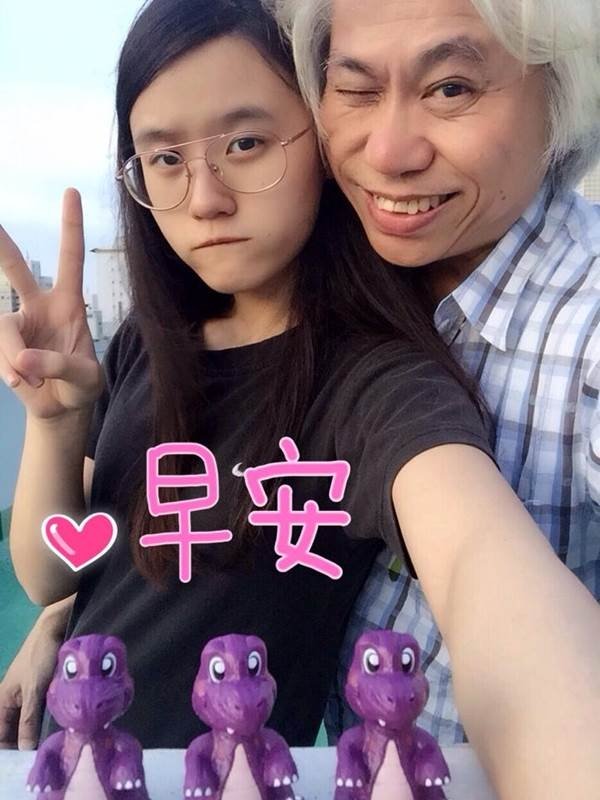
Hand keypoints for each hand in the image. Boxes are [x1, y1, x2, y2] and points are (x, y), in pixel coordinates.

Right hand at [0, 188, 102, 420]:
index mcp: (69, 303)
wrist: (62, 408)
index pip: (71, 259)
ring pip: (4, 328)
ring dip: (16, 358)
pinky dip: (11, 370)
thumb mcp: (85, 378)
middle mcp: (40, 306)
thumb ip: (60, 365)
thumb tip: (22, 360)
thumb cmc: (82, 385)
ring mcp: (18, 325)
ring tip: (32, 380)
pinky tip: (24, 383)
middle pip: (16, 270)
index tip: (71, 192)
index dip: (71, 226)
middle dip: (1, 246)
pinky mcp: (3, 344)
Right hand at [0, 597, 71, 748]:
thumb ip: (28, 720)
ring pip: (29, 722)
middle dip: (22, 745)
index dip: (7, 750)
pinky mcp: (45, 689)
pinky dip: (46, 722)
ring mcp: (29, 694)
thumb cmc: (40, 657)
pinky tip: (57, 732)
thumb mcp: (34, 690)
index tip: (18, 767)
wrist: (55, 627)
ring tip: (48, 750)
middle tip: (36, 761)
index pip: (0, 734)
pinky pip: (41, 712)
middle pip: (13, 730)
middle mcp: (13, 700)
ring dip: (36, 734)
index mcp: (2, 700)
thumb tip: (25, 750)